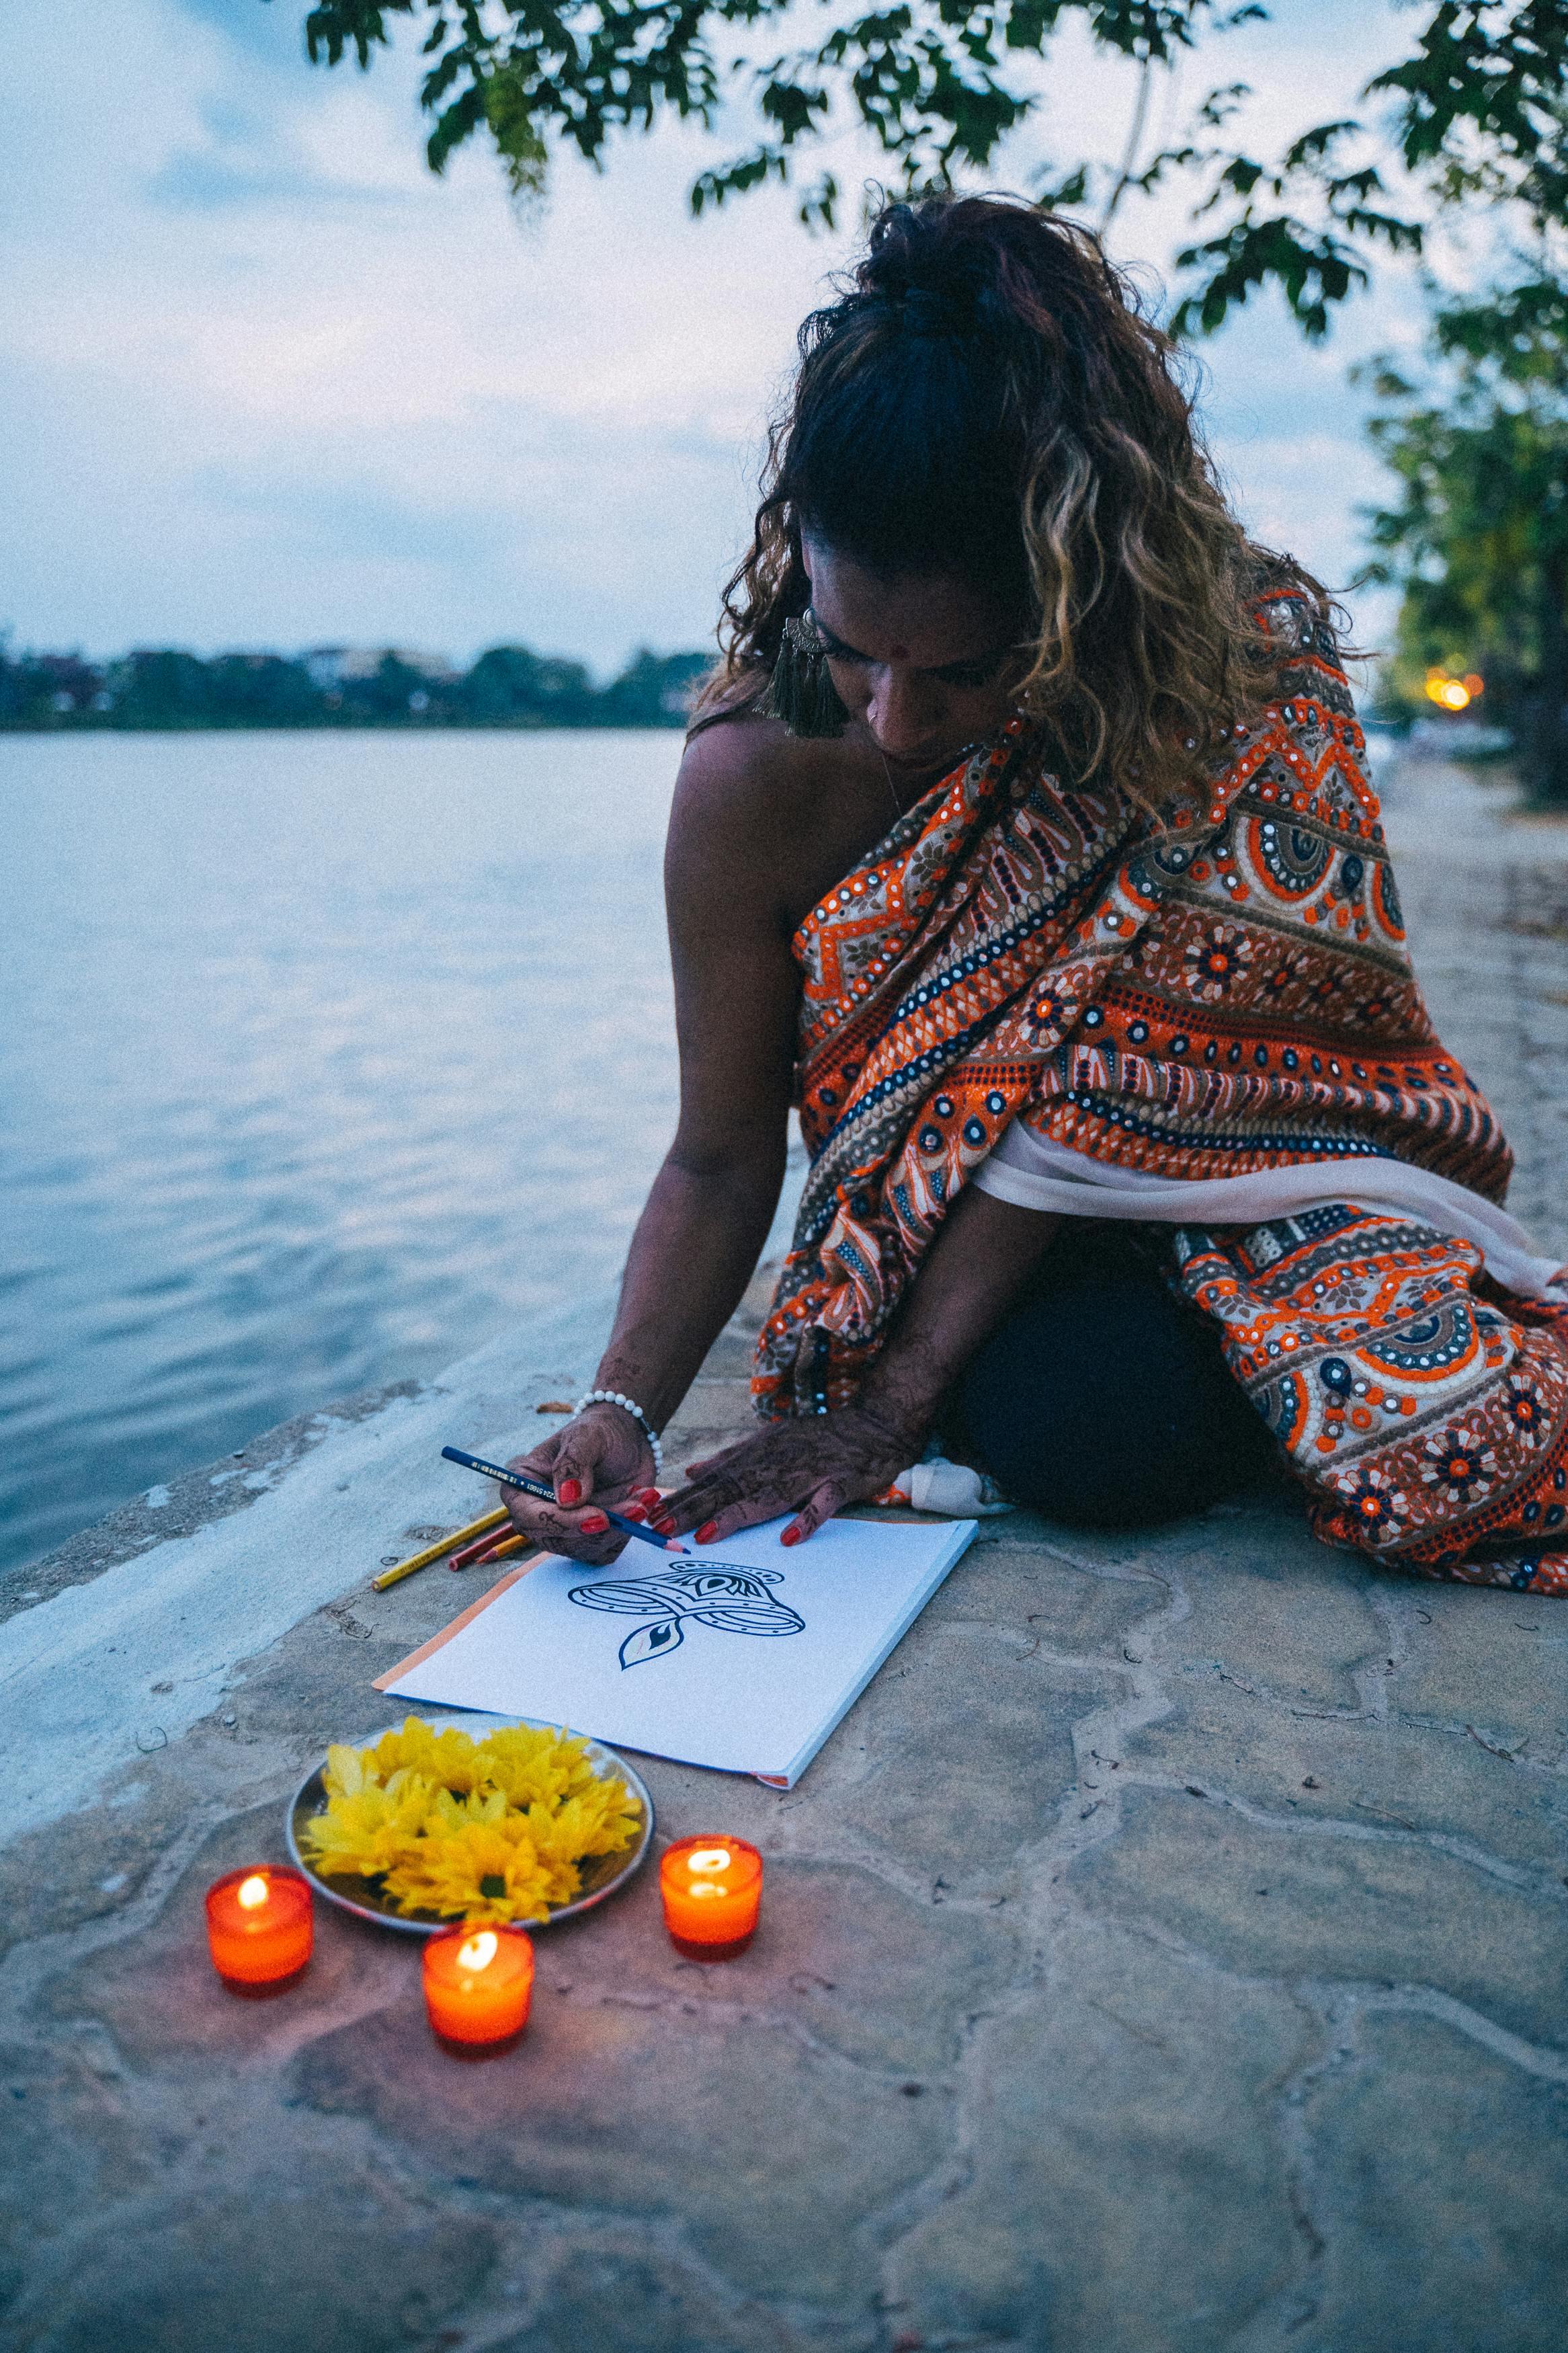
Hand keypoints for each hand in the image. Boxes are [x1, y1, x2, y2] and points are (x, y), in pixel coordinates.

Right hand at [497, 1405, 659, 1565]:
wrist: (625, 1440)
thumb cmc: (597, 1432)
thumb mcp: (585, 1436)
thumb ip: (572, 1464)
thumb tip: (567, 1501)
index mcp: (523, 1485)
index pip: (528, 1516)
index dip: (561, 1522)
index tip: (598, 1517)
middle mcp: (538, 1513)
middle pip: (555, 1540)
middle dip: (597, 1529)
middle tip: (633, 1509)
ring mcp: (564, 1529)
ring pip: (585, 1549)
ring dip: (619, 1529)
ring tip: (642, 1497)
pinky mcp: (590, 1539)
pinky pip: (605, 1551)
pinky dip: (627, 1533)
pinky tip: (640, 1504)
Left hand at [652, 1402, 916, 1548]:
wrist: (875, 1424)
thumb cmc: (819, 1439)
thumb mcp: (770, 1441)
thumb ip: (730, 1458)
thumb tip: (690, 1472)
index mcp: (758, 1453)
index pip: (713, 1479)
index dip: (681, 1497)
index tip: (647, 1513)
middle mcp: (778, 1460)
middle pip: (732, 1487)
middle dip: (694, 1507)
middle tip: (661, 1526)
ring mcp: (810, 1471)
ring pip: (769, 1494)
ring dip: (737, 1514)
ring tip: (707, 1534)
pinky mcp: (841, 1481)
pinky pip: (823, 1503)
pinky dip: (807, 1519)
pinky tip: (789, 1538)